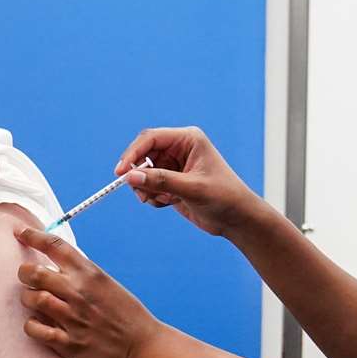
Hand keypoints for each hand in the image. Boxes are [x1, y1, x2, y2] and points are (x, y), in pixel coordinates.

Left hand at [15, 228, 162, 357]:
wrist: (142, 345)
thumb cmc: (124, 313)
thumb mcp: (105, 283)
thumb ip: (79, 273)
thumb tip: (51, 264)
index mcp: (89, 273)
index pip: (54, 245)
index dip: (32, 235)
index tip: (20, 232)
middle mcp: (78, 293)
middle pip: (34, 272)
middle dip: (24, 273)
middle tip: (26, 277)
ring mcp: (72, 318)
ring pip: (31, 299)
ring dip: (27, 298)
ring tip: (33, 302)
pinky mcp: (69, 343)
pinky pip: (34, 329)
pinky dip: (31, 325)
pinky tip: (38, 324)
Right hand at [115, 126, 260, 236]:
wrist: (236, 219)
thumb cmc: (223, 197)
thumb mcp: (191, 188)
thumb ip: (160, 181)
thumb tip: (130, 177)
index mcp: (187, 139)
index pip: (151, 139)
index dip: (132, 153)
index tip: (120, 172)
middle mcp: (179, 149)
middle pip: (143, 155)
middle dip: (139, 176)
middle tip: (141, 194)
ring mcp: (174, 166)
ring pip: (143, 173)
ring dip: (147, 189)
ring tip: (162, 201)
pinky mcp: (171, 182)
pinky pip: (149, 186)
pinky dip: (153, 197)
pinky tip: (169, 204)